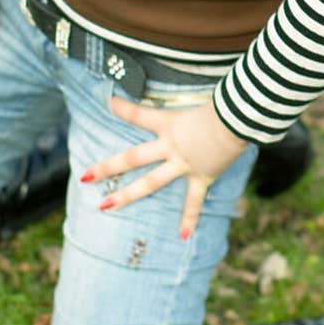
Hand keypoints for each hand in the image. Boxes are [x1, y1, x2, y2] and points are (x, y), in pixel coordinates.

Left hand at [81, 97, 247, 239]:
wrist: (239, 119)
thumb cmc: (228, 103)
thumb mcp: (204, 98)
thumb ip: (198, 98)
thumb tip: (212, 88)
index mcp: (170, 124)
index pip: (140, 115)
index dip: (123, 108)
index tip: (108, 102)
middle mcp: (171, 146)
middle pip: (133, 157)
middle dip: (107, 167)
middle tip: (84, 177)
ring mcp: (184, 164)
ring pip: (150, 182)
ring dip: (127, 195)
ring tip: (105, 207)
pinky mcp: (202, 176)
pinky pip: (193, 201)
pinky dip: (190, 219)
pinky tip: (183, 237)